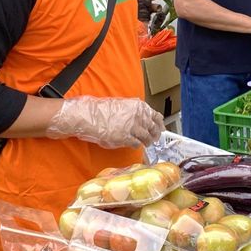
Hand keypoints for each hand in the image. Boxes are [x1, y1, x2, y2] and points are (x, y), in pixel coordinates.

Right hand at [47, 96, 164, 148]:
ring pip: (146, 137)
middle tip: (155, 138)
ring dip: (147, 141)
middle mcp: (138, 116)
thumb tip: (144, 118)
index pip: (156, 115)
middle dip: (155, 134)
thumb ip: (135, 111)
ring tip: (147, 143)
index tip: (162, 127)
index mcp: (138, 106)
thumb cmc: (102, 110)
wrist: (89, 116)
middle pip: (153, 128)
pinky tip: (135, 145)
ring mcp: (132, 128)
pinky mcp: (125, 138)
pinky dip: (137, 145)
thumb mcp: (122, 105)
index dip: (160, 123)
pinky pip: (136, 143)